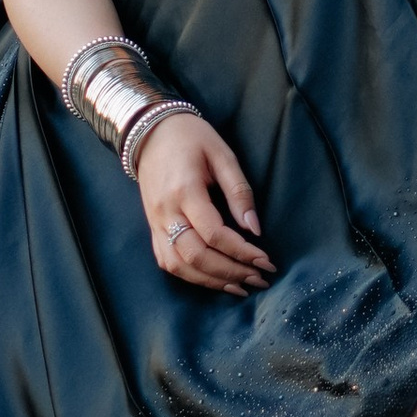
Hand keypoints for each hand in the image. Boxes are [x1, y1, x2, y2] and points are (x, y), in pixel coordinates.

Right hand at [136, 111, 271, 293]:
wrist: (150, 131)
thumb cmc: (191, 137)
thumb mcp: (222, 154)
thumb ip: (238, 191)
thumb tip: (254, 229)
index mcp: (185, 191)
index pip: (215, 234)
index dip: (242, 252)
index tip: (266, 261)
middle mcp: (167, 213)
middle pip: (197, 257)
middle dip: (231, 272)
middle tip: (259, 280)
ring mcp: (156, 223)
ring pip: (180, 266)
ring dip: (212, 281)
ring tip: (240, 286)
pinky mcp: (152, 228)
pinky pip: (168, 262)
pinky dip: (191, 276)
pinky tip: (213, 280)